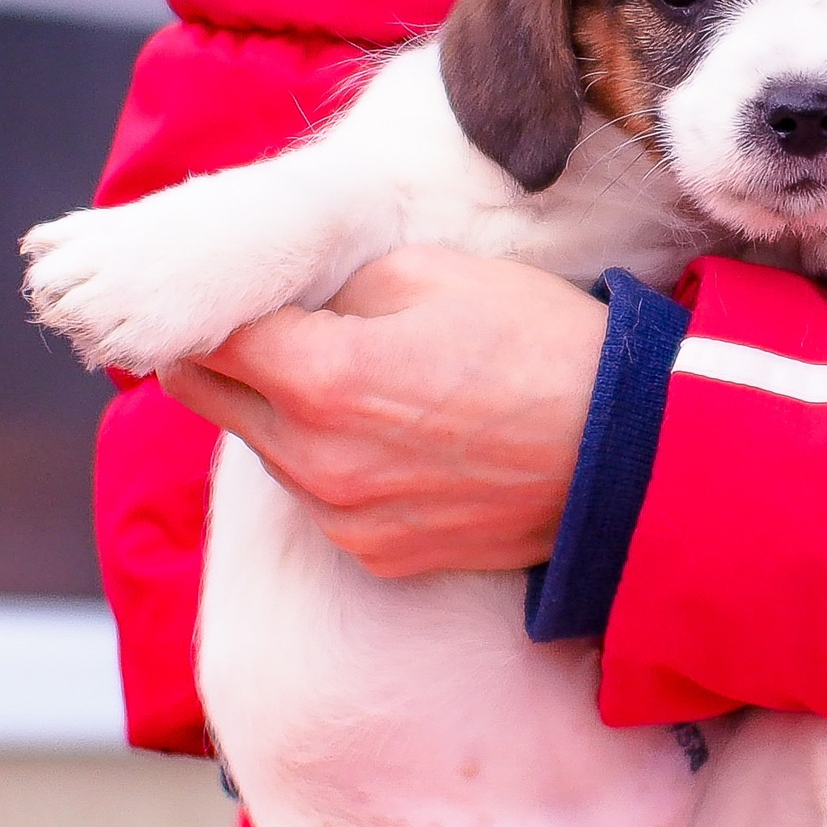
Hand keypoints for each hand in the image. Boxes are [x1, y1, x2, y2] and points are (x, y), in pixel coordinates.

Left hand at [161, 247, 607, 576]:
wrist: (627, 452)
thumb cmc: (538, 346)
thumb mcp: (429, 271)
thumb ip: (330, 288)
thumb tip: (283, 304)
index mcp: (320, 377)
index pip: (202, 339)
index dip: (200, 305)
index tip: (210, 288)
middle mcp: (314, 461)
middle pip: (210, 399)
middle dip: (226, 356)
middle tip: (266, 322)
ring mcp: (343, 519)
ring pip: (264, 450)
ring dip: (279, 411)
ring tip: (354, 377)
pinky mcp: (378, 555)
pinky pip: (319, 501)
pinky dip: (330, 463)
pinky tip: (394, 433)